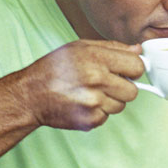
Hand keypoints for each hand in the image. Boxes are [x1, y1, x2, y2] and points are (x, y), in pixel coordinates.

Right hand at [13, 39, 143, 130]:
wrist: (29, 95)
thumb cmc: (53, 69)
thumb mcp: (80, 47)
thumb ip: (112, 47)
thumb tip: (138, 50)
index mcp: (96, 59)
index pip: (137, 66)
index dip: (134, 68)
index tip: (127, 70)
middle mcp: (96, 80)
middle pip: (133, 91)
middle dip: (123, 87)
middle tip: (106, 83)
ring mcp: (94, 102)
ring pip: (121, 106)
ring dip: (110, 100)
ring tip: (90, 93)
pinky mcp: (90, 120)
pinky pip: (107, 116)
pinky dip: (98, 112)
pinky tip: (83, 103)